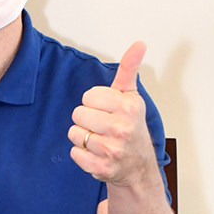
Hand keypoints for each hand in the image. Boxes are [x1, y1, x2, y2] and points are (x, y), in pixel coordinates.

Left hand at [69, 41, 154, 187]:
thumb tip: (138, 44)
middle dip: (87, 119)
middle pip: (78, 114)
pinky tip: (96, 153)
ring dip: (83, 136)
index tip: (107, 110)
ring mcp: (112, 150)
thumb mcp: (131, 97)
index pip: (88, 96)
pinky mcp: (101, 168)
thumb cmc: (131, 128)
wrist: (138, 166)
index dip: (94, 102)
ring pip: (74, 133)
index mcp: (129, 107)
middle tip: (102, 126)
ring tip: (99, 139)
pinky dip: (81, 154)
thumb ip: (129, 69)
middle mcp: (122, 129)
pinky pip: (74, 153)